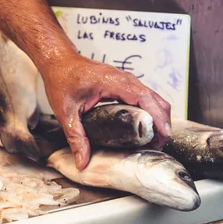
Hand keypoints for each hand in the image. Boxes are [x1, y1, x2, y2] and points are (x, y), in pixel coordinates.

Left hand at [41, 53, 171, 169]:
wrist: (59, 61)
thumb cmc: (61, 79)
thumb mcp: (66, 112)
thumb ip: (76, 137)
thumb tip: (83, 162)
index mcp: (113, 82)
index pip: (145, 98)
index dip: (157, 117)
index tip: (163, 135)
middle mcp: (125, 79)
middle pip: (156, 100)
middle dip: (162, 123)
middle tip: (157, 145)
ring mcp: (127, 80)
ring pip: (153, 98)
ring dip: (158, 118)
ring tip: (152, 141)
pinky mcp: (125, 84)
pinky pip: (145, 97)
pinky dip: (150, 112)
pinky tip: (144, 128)